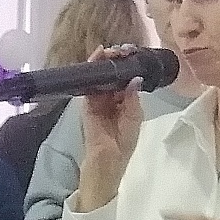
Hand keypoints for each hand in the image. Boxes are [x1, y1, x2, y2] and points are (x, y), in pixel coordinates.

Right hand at [72, 45, 145, 212]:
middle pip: (111, 75)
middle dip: (115, 60)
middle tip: (119, 49)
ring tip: (108, 51)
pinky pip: (88, 86)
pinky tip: (96, 60)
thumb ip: (132, 101)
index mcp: (124, 104)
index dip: (127, 65)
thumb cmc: (120, 150)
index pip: (125, 79)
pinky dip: (91, 73)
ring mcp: (96, 103)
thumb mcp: (133, 123)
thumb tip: (133, 79)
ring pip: (98, 77)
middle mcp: (110, 101)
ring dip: (103, 63)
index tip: (130, 52)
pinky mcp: (86, 107)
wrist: (104, 170)